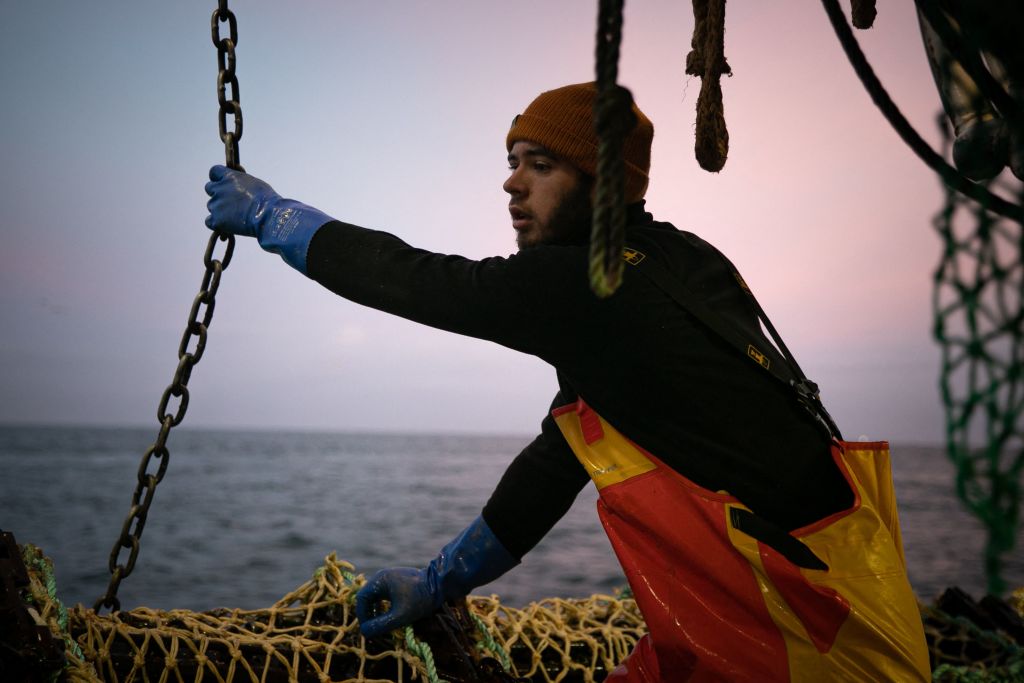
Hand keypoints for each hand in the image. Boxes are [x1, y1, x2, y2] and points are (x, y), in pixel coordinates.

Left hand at [203, 164, 332, 273]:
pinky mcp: (216, 220)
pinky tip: (228, 225)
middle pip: (211, 189)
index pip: (213, 172)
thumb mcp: (255, 183)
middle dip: (220, 194)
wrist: (269, 217)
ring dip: (221, 210)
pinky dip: (217, 223)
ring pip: (212, 206)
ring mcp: (216, 205)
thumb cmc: (269, 200)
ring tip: (237, 216)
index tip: (226, 184)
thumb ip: (242, 181)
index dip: (219, 178)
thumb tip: (238, 178)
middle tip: (233, 202)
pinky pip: (209, 221)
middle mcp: (219, 189)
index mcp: (228, 176)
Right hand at [356, 567, 439, 637]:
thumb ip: (380, 625)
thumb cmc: (420, 599)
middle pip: (367, 597)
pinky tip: (389, 616)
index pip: (361, 598)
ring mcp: (390, 577)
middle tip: (372, 628)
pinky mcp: (398, 581)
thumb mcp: (400, 616)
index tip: (367, 629)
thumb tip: (364, 633)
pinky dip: (383, 606)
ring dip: (375, 611)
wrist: (441, 585)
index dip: (362, 615)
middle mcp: (382, 576)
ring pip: (375, 596)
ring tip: (380, 624)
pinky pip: (384, 595)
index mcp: (380, 580)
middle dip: (368, 614)